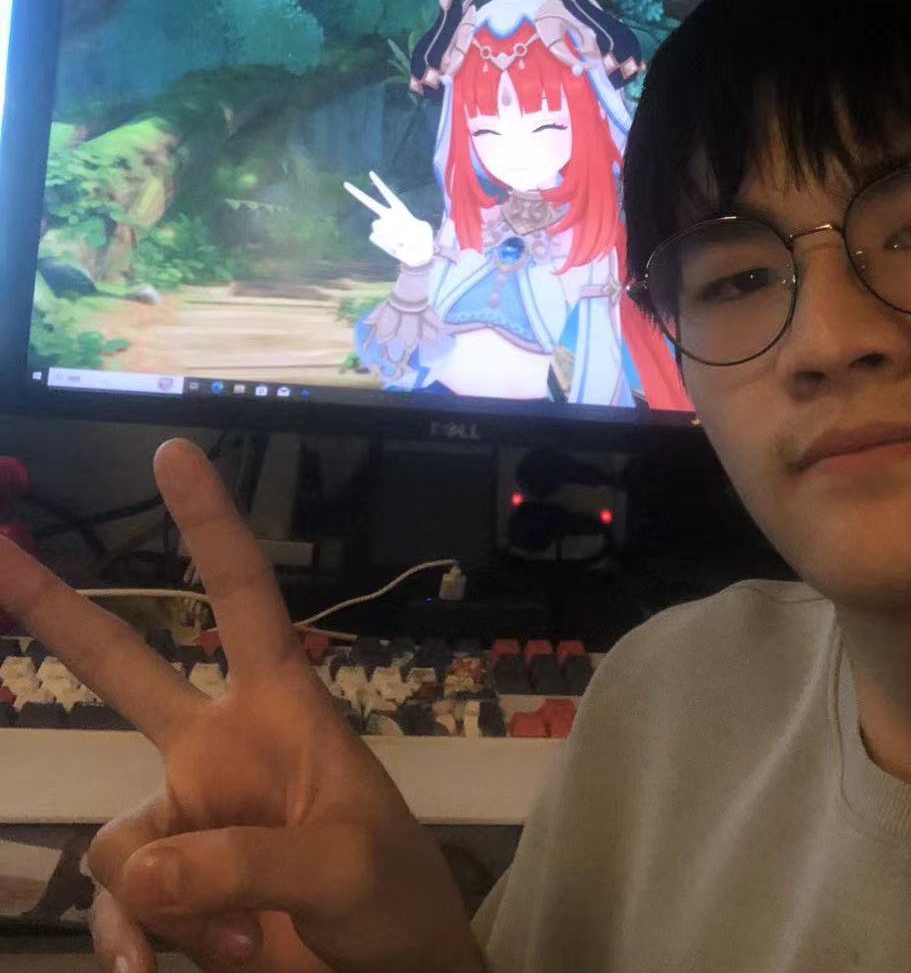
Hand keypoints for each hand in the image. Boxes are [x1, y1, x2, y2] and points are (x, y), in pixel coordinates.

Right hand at [0, 441, 483, 972]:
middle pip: (124, 669)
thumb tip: (138, 872)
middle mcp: (219, 748)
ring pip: (119, 843)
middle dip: (54, 611)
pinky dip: (136, 944)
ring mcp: (188, 817)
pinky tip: (166, 972)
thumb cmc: (392, 897)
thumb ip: (245, 865)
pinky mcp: (167, 885)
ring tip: (242, 939)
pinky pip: (117, 904)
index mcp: (280, 709)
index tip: (174, 452)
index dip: (210, 526)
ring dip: (164, 907)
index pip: (243, 598)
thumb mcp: (342, 867)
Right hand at [345, 171, 434, 267]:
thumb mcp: (425, 228)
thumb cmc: (424, 240)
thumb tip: (399, 233)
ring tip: (402, 240)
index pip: (387, 194)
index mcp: (399, 210)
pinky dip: (387, 243)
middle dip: (358, 193)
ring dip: (389, 233)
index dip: (380, 184)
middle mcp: (388, 217)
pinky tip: (396, 247)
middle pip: (371, 204)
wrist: (418, 254)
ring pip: (376, 224)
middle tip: (346, 184)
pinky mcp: (378, 239)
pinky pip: (375, 236)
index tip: (370, 173)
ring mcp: (382, 228)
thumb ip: (413, 226)